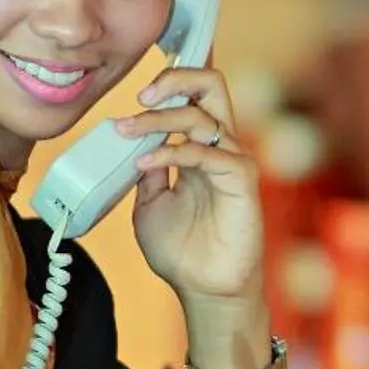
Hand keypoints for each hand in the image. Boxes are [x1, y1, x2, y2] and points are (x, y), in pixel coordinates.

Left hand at [116, 65, 264, 305]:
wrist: (204, 291)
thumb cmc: (182, 252)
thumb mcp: (149, 203)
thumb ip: (147, 171)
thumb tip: (135, 141)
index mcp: (202, 148)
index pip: (196, 96)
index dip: (171, 81)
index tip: (135, 94)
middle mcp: (221, 148)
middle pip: (211, 86)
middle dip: (176, 77)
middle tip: (141, 94)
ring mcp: (233, 162)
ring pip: (202, 115)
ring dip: (159, 118)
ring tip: (126, 131)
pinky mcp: (241, 181)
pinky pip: (208, 152)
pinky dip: (172, 150)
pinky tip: (146, 161)